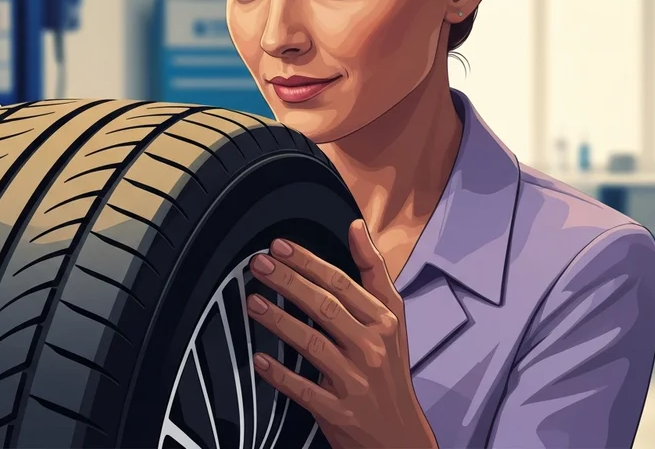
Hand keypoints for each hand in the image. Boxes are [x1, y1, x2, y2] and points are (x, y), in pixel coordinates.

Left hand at [246, 219, 437, 448]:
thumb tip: (355, 227)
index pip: (341, 283)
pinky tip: (259, 358)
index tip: (280, 246)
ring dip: (279, 321)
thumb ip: (373, 269)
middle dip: (288, 282)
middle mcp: (371, 347)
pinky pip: (304, 389)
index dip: (308, 262)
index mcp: (383, 321)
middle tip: (259, 265)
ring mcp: (355, 381)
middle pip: (325, 307)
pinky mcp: (339, 412)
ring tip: (253, 302)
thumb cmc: (391, 368)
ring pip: (312, 345)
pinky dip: (280, 375)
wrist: (400, 436)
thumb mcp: (393, 316)